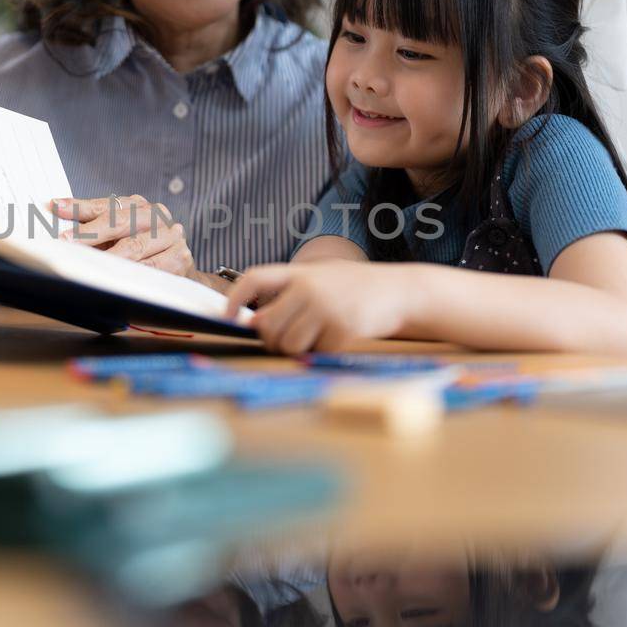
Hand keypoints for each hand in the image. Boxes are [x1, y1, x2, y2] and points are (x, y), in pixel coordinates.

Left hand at [50, 194, 194, 276]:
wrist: (179, 269)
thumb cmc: (141, 251)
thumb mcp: (117, 236)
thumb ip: (92, 226)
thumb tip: (58, 214)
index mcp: (139, 205)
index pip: (106, 205)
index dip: (80, 207)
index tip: (57, 207)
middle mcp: (156, 215)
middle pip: (121, 221)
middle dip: (91, 232)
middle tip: (68, 240)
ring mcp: (171, 236)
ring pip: (135, 246)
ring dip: (108, 256)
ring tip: (88, 262)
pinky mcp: (179, 258)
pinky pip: (151, 268)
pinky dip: (132, 272)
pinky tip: (116, 276)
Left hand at [223, 261, 411, 354]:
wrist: (401, 291)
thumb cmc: (358, 288)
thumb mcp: (324, 279)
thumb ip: (292, 295)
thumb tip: (256, 323)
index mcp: (301, 273)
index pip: (255, 278)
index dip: (235, 298)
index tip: (225, 316)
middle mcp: (309, 288)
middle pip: (266, 325)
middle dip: (271, 339)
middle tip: (286, 339)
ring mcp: (325, 308)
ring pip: (288, 344)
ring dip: (297, 349)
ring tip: (317, 336)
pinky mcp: (341, 330)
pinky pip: (315, 353)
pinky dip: (323, 352)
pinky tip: (339, 337)